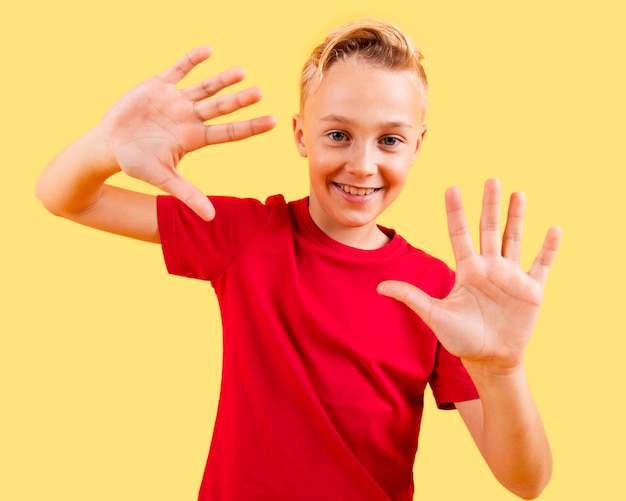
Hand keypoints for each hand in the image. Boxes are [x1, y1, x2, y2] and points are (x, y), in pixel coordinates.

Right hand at [100, 46, 275, 219]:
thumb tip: (212, 218)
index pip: (229, 133)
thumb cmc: (137, 164)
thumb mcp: (164, 179)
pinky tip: (208, 51)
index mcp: (195, 138)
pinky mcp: (158, 86)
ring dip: (222, 80)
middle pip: (220, 108)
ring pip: (204, 88)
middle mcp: (190, 118)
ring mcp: (175, 101)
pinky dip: (191, 60)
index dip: (250, 127)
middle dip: (239, 101)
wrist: (110, 146)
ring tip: (242, 72)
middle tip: (260, 93)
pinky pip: (177, 70)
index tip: (273, 121)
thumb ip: (189, 195)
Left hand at [378, 179, 561, 371]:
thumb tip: (378, 286)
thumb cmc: (461, 339)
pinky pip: (542, 265)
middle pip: (489, 229)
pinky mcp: (531, 290)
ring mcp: (511, 276)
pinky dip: (549, 249)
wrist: (489, 360)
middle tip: (491, 179)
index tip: (452, 188)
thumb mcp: (434, 315)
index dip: (456, 212)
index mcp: (466, 270)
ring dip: (517, 218)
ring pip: (514, 240)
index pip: (459, 234)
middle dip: (490, 205)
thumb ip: (411, 297)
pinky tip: (555, 229)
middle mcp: (489, 267)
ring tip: (518, 194)